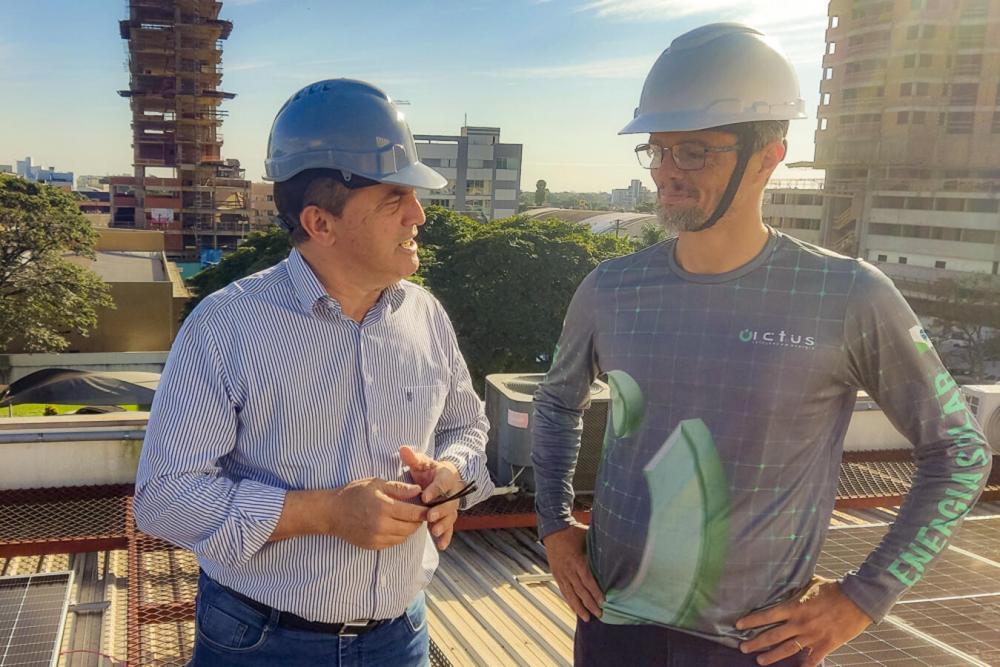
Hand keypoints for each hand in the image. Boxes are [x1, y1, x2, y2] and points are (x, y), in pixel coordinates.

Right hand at [328, 478, 426, 549]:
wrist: (331, 512)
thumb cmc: (354, 493)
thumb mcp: (376, 484)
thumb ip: (399, 488)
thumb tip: (419, 491)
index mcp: (385, 507)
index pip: (414, 513)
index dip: (425, 511)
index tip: (431, 508)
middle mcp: (382, 525)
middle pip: (411, 527)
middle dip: (418, 521)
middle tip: (420, 513)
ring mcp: (377, 538)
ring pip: (404, 537)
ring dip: (408, 529)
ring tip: (407, 519)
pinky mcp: (372, 546)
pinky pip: (393, 543)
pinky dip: (398, 536)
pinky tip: (394, 526)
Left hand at [399, 446, 462, 549]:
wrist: (443, 478)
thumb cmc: (429, 470)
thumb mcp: (422, 462)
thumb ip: (413, 458)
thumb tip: (403, 449)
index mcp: (446, 476)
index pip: (442, 482)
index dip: (435, 490)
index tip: (425, 496)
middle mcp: (452, 492)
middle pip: (450, 502)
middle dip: (440, 510)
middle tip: (429, 516)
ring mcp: (452, 506)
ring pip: (451, 516)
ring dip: (444, 524)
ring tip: (434, 531)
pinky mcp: (449, 517)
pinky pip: (450, 527)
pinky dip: (447, 536)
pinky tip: (441, 545)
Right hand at [542, 524, 603, 620]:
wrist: (553, 530)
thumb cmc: (573, 532)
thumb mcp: (587, 535)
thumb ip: (598, 544)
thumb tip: (616, 545)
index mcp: (577, 560)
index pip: (587, 579)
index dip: (595, 591)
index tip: (603, 601)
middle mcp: (568, 569)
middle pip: (580, 590)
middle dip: (590, 604)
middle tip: (600, 614)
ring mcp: (562, 574)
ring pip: (571, 594)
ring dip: (579, 607)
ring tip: (587, 618)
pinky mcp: (557, 576)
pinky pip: (564, 591)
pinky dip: (570, 602)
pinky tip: (575, 610)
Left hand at [737, 577, 871, 665]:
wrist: (858, 599)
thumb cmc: (833, 589)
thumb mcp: (810, 583)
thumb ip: (796, 589)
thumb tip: (784, 585)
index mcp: (794, 607)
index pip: (766, 615)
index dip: (751, 621)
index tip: (738, 625)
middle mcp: (800, 623)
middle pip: (772, 636)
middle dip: (755, 643)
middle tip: (743, 647)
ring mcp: (812, 636)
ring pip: (787, 650)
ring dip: (771, 656)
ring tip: (759, 661)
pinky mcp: (826, 645)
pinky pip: (811, 660)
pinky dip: (803, 666)